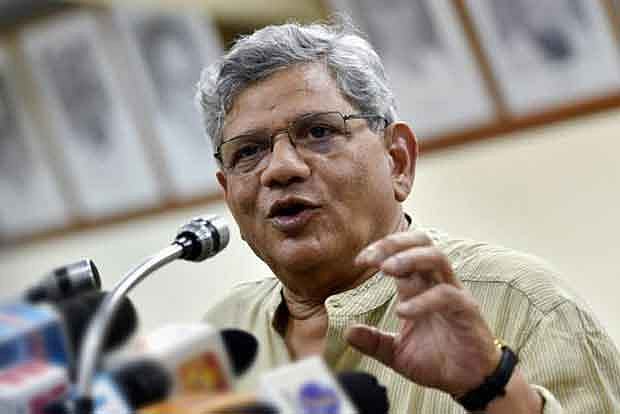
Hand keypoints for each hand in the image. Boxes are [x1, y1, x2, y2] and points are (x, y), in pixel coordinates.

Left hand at [346, 231, 500, 396]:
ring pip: (437, 258)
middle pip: (421, 242)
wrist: (468, 383)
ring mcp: (454, 294)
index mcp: (418, 287)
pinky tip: (403, 312)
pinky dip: (423, 300)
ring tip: (386, 270)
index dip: (380, 250)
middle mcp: (436, 283)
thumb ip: (374, 342)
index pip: (402, 252)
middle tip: (371, 259)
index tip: (359, 261)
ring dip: (409, 258)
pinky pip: (447, 295)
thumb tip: (348, 332)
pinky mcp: (467, 311)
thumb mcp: (396, 353)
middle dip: (394, 243)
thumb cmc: (436, 361)